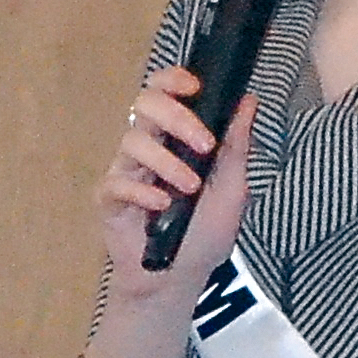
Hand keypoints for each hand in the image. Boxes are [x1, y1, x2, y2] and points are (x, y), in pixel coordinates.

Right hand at [97, 71, 258, 302]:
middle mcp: (148, 148)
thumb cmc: (205, 230)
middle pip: (144, 106)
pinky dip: (142, 191)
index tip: (193, 84)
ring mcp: (126, 172)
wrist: (181, 277)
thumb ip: (237, 146)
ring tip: (191, 187)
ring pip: (132, 143)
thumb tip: (248, 101)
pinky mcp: (109, 200)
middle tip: (204, 143)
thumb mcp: (233, 186)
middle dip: (175, 116)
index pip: (163, 94)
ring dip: (167, 163)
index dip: (172, 80)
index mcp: (175, 138)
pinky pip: (116, 183)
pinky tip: (162, 205)